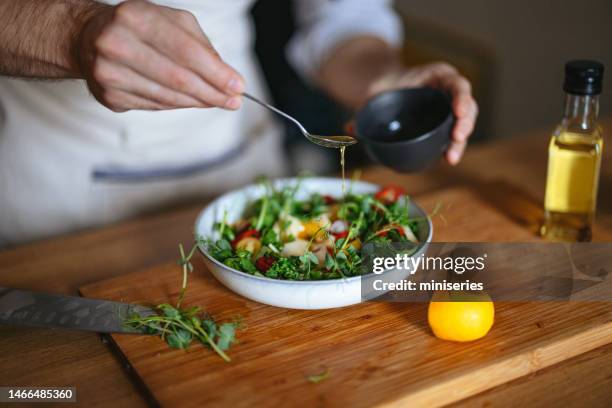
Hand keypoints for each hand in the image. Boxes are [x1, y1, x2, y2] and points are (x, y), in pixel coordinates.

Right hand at [76, 0, 243, 111]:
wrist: (88, 38)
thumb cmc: (140, 27)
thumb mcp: (170, 21)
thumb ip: (201, 46)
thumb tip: (228, 78)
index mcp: (135, 18)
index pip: (186, 51)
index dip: (216, 73)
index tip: (238, 86)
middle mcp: (117, 44)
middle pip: (178, 79)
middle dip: (212, 93)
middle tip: (234, 101)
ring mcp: (109, 73)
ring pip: (168, 97)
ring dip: (198, 102)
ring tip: (217, 101)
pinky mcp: (109, 97)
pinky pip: (155, 106)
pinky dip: (178, 105)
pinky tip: (191, 101)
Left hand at [367, 62, 477, 164]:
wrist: (385, 91)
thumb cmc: (385, 88)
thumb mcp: (375, 92)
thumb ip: (364, 107)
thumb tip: (350, 128)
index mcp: (437, 75)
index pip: (457, 84)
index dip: (461, 97)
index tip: (458, 112)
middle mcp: (448, 91)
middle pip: (467, 106)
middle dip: (465, 123)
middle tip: (457, 137)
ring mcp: (449, 109)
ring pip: (464, 123)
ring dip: (460, 141)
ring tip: (451, 157)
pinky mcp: (445, 125)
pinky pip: (453, 135)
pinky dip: (452, 147)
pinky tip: (447, 159)